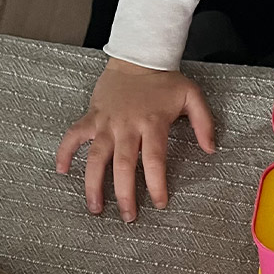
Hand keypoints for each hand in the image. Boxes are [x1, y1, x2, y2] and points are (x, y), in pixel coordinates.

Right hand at [56, 58, 215, 221]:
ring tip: (95, 207)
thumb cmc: (165, 80)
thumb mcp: (192, 96)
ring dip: (94, 183)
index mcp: (152, 123)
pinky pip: (74, 136)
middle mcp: (127, 126)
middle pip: (124, 165)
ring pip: (96, 157)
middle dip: (125, 193)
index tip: (159, 203)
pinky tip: (62, 171)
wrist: (137, 56)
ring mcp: (106, 122)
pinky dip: (66, 152)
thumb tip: (211, 149)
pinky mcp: (92, 116)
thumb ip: (204, 123)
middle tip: (128, 217)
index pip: (154, 160)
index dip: (157, 184)